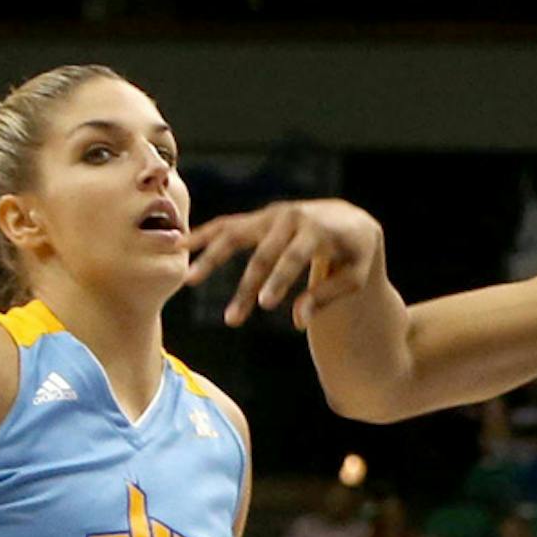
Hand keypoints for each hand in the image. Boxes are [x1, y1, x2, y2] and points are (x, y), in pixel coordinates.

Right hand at [183, 199, 381, 327]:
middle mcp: (290, 217)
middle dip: (246, 288)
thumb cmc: (354, 254)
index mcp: (317, 228)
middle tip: (232, 320)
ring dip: (212, 258)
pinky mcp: (257, 219)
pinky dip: (204, 235)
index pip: (294, 257)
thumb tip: (298, 320)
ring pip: (235, 235)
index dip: (278, 280)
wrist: (348, 220)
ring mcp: (270, 215)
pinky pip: (227, 226)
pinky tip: (181, 246)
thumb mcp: (354, 277)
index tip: (264, 305)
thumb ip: (327, 295)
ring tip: (190, 280)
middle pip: (262, 254)